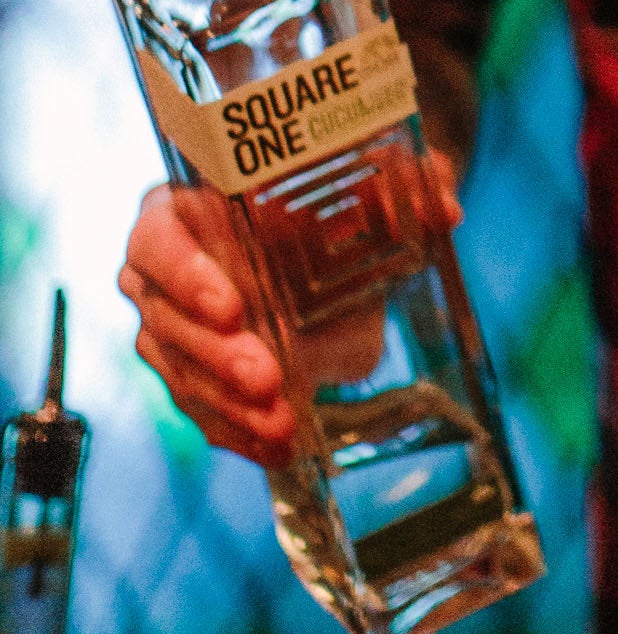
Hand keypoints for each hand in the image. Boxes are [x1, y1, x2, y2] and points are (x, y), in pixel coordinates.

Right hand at [119, 152, 461, 468]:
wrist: (337, 238)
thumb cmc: (330, 198)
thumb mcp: (367, 186)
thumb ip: (402, 189)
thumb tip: (443, 208)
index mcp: (181, 207)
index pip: (158, 238)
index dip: (185, 274)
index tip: (233, 307)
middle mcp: (162, 270)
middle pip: (166, 318)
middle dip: (217, 356)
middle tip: (269, 378)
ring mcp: (173, 326)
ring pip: (181, 371)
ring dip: (229, 405)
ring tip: (282, 425)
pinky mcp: (195, 374)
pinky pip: (204, 409)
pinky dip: (239, 431)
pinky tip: (275, 448)